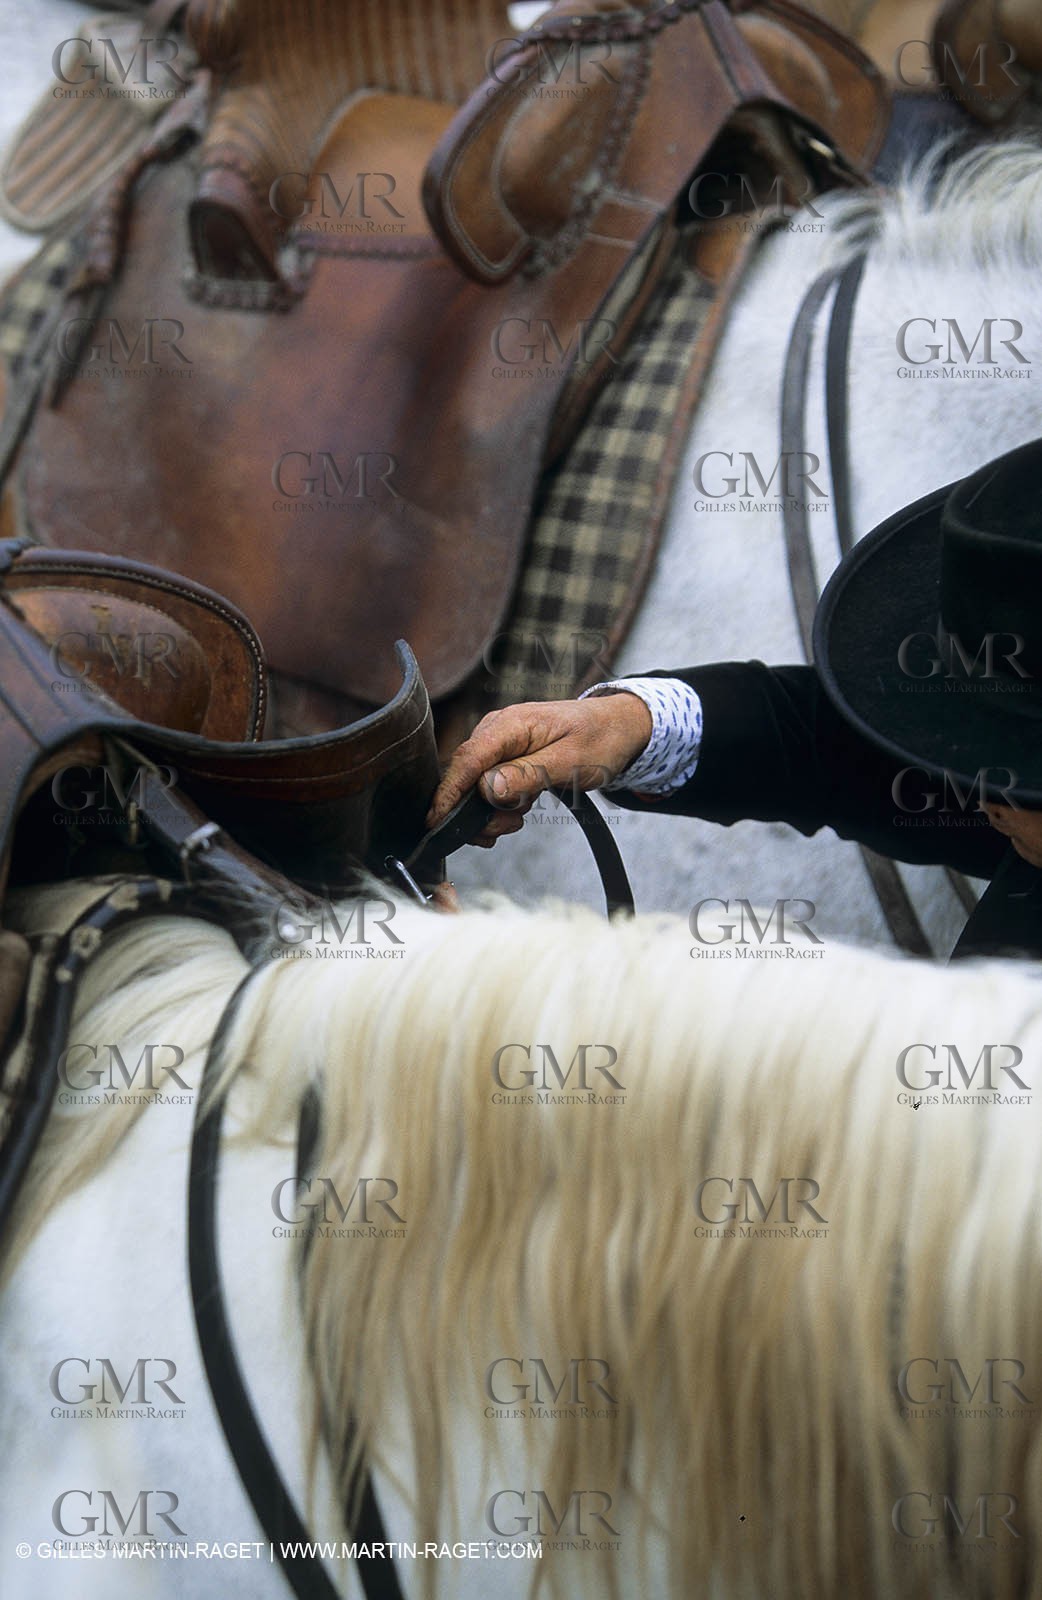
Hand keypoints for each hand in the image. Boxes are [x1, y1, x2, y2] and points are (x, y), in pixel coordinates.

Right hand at [426, 694, 652, 844]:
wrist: (618, 728)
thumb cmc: (599, 740)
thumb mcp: (569, 763)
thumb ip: (528, 775)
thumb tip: (487, 789)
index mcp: (511, 724)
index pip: (467, 759)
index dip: (448, 793)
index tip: (435, 823)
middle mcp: (496, 730)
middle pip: (465, 776)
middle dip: (477, 811)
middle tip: (509, 827)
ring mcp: (498, 743)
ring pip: (474, 786)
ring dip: (490, 812)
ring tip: (521, 817)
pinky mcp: (504, 756)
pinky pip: (486, 785)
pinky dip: (497, 806)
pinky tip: (518, 811)